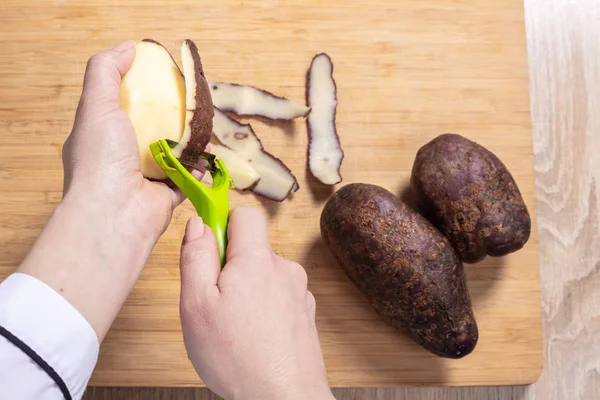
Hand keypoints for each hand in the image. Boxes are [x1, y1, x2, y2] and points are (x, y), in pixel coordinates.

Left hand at [62, 40, 188, 240]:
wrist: (115, 214)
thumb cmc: (100, 160)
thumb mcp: (96, 105)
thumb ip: (105, 71)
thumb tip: (128, 47)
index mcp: (101, 137)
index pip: (120, 108)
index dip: (139, 93)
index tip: (161, 81)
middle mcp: (120, 159)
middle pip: (150, 130)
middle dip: (171, 119)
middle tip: (191, 106)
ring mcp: (143, 179)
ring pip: (172, 155)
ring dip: (189, 144)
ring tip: (206, 131)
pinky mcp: (165, 197)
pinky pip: (187, 179)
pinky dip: (198, 170)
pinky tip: (207, 159)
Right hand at [179, 207, 334, 399]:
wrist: (285, 399)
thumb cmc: (238, 358)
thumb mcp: (197, 305)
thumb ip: (195, 257)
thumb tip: (198, 224)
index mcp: (257, 260)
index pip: (245, 214)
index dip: (223, 223)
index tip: (209, 247)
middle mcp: (285, 269)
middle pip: (253, 248)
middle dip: (230, 265)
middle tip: (215, 301)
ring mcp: (298, 292)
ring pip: (264, 274)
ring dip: (247, 290)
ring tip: (235, 326)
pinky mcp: (305, 313)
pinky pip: (278, 296)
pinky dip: (264, 308)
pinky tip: (254, 336)